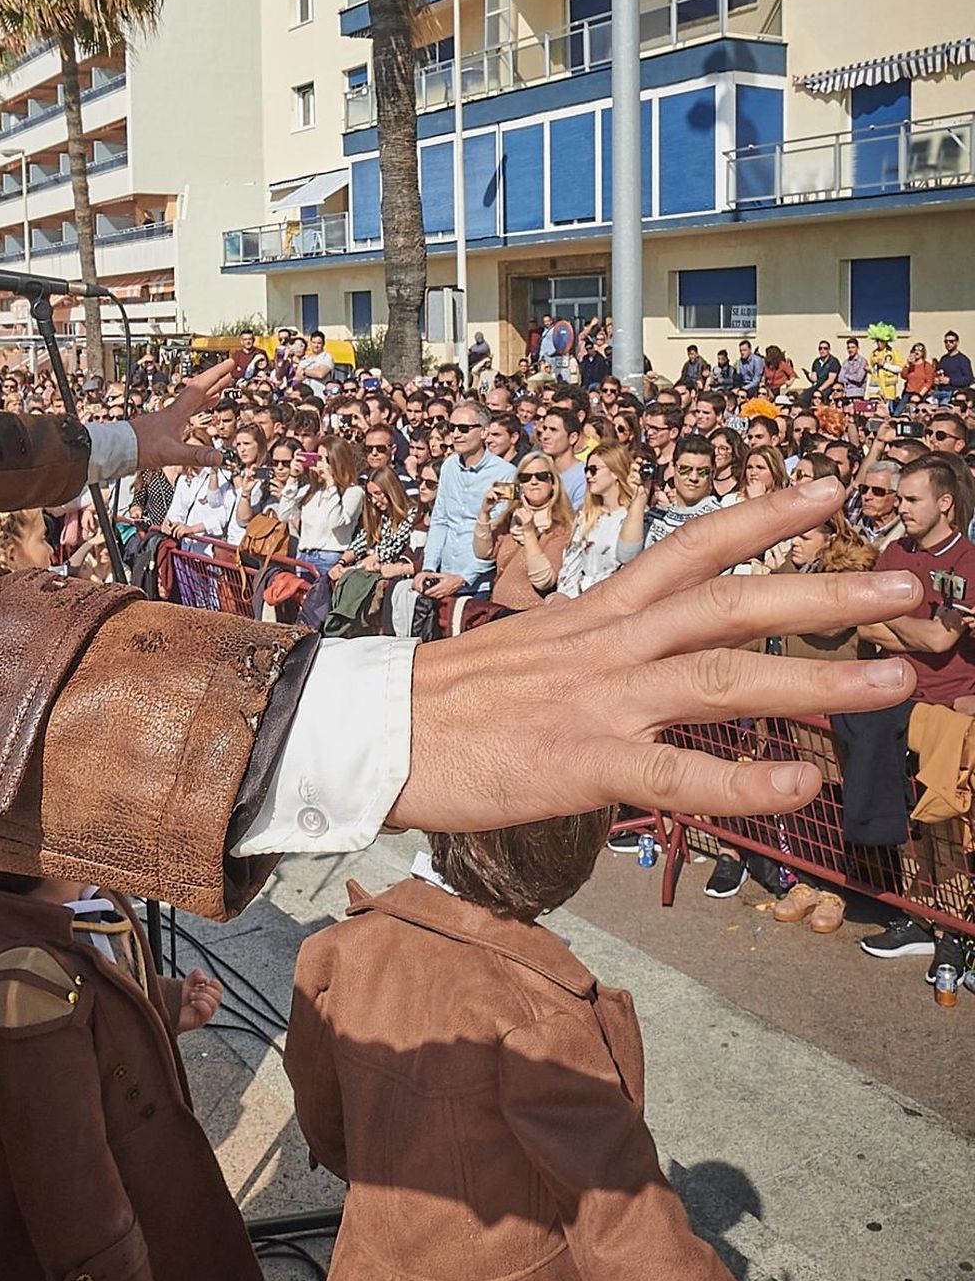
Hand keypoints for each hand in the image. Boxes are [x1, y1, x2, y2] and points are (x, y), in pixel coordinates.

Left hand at [128, 357, 240, 470]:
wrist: (117, 450)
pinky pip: (184, 414)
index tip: (230, 364)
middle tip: (230, 372)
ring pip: (191, 402)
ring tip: (219, 391)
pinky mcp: (162, 428)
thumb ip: (195, 455)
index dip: (217, 375)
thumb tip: (217, 457)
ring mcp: (167, 419)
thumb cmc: (139, 448)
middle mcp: (173, 412)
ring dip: (207, 395)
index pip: (201, 387)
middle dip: (215, 381)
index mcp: (176, 413)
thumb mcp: (171, 454)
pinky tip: (194, 416)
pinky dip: (193, 412)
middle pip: (198, 391)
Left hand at [177, 968, 222, 1032]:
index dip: (214, 983)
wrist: (167, 1011)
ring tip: (191, 996)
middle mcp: (208, 1005)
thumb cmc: (177, 999)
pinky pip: (207, 1012)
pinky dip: (200, 1004)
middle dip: (205, 990)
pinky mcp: (200, 1021)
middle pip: (218, 996)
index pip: (219, 989)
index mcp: (208, 995)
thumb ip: (196, 975)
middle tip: (194, 990)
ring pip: (214, 1004)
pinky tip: (192, 1003)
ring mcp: (205, 1014)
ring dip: (201, 996)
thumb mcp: (187, 982)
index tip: (204, 982)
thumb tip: (205, 978)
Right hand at [392, 482, 921, 831]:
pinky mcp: (581, 762)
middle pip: (730, 602)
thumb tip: (631, 665)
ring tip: (894, 682)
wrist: (370, 733)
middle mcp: (607, 644)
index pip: (688, 550)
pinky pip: (676, 772)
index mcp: (593, 616)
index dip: (761, 518)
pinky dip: (743, 780)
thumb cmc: (444, 703)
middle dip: (824, 592)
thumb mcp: (525, 655)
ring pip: (722, 677)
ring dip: (816, 678)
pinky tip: (801, 787)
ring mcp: (598, 700)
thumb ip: (589, 655)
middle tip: (910, 586)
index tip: (827, 493)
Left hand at [417, 571, 464, 598]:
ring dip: (431, 596)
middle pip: (432, 595)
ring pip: (435, 597)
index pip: (431, 591)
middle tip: (423, 593)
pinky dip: (435, 597)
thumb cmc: (452, 577)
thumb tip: (429, 575)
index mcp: (441, 586)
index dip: (426, 592)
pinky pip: (439, 597)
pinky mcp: (446, 595)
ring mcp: (445, 594)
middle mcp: (442, 591)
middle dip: (427, 595)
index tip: (423, 591)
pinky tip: (433, 595)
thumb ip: (435, 575)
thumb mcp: (443, 575)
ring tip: (427, 595)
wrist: (459, 581)